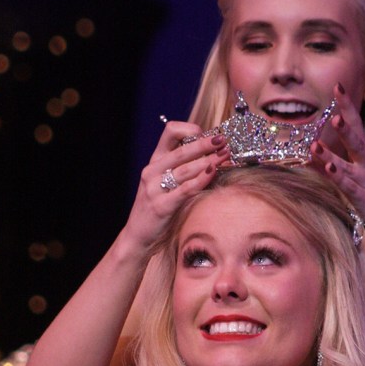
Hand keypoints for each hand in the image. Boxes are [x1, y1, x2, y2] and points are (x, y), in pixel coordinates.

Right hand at [124, 119, 229, 251]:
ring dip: (209, 160)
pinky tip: (213, 172)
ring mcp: (154, 188)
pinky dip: (201, 180)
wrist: (138, 235)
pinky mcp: (161, 206)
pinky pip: (185, 189)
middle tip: (224, 141)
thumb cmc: (159, 207)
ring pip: (185, 169)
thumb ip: (182, 167)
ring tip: (226, 156)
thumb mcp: (165, 182)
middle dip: (206, 144)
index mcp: (155, 161)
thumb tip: (213, 153)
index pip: (170, 132)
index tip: (209, 134)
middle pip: (182, 150)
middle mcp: (152, 171)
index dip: (190, 129)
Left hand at [309, 85, 364, 242]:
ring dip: (330, 153)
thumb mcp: (363, 178)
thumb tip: (321, 152)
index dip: (347, 107)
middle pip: (356, 138)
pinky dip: (337, 177)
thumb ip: (344, 164)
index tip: (338, 87)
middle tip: (335, 103)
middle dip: (345, 121)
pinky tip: (327, 168)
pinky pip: (348, 187)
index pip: (357, 127)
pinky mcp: (364, 200)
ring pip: (347, 164)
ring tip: (315, 144)